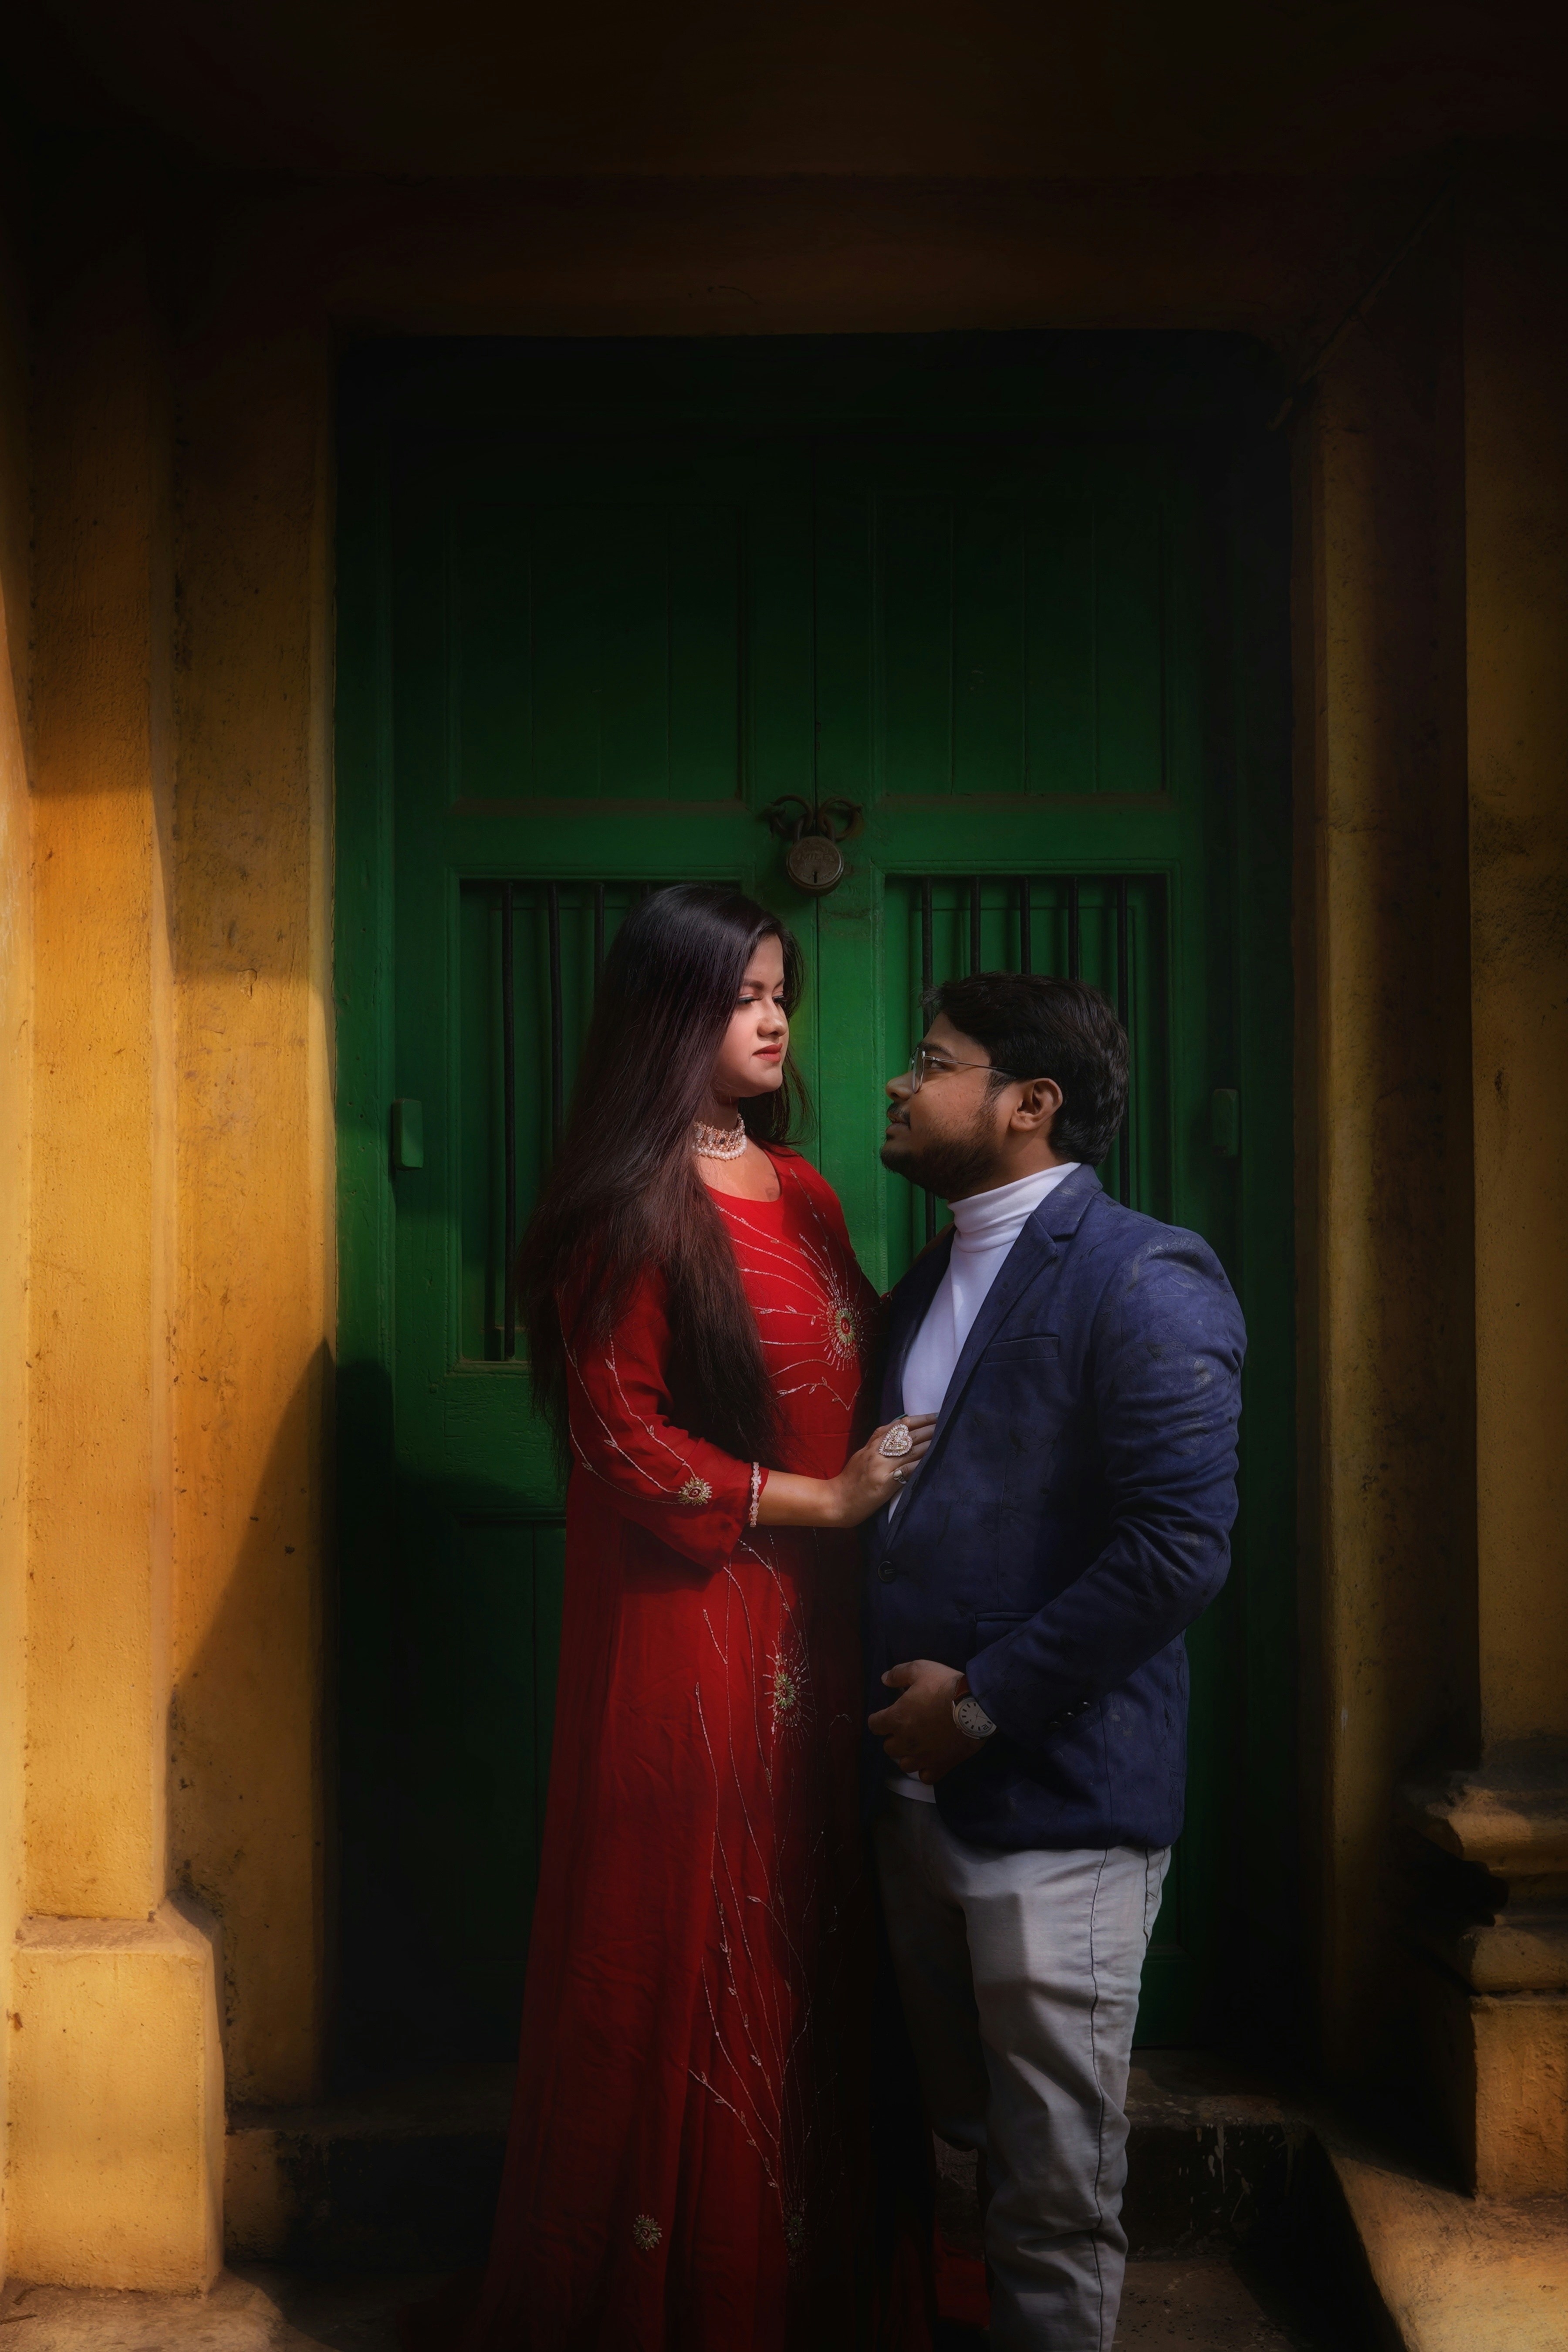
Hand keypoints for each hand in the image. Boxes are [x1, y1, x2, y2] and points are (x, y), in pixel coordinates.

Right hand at [829, 1416, 936, 1527]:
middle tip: (945, 1422)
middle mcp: (876, 1451)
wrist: (836, 1500)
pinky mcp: (884, 1483)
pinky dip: (920, 1464)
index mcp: (872, 1444)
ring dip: (929, 1443)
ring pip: (909, 1450)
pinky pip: (906, 1470)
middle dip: (928, 1428)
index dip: (919, 1419)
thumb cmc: (851, 1479)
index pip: (899, 1425)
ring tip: (944, 1437)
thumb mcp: (862, 1455)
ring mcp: (880, 1466)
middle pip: (907, 1435)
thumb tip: (900, 1432)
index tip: (935, 1415)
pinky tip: (932, 1460)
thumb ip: (878, 1443)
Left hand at [868, 1659, 982, 1783]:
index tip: (886, 1716)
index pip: (874, 1725)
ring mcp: (923, 1757)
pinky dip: (926, 1770)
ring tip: (918, 1746)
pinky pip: (925, 1777)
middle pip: (889, 1748)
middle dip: (894, 1738)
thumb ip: (898, 1674)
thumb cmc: (945, 1686)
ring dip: (908, 1756)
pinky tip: (931, 1760)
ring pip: (904, 1765)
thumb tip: (884, 1679)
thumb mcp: (920, 1669)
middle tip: (906, 1728)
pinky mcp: (941, 1766)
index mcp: (897, 1718)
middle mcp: (905, 1741)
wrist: (975, 1705)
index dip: (879, 1720)